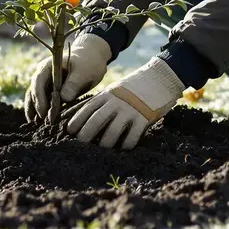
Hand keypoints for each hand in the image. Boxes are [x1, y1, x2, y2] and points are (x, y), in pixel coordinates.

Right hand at [23, 32, 110, 121]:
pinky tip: (42, 124)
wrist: (91, 59)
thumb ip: (74, 83)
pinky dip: (42, 112)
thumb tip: (63, 98)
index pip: (38, 82)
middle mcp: (43, 75)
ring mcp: (46, 83)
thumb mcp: (84, 71)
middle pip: (33, 91)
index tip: (44, 113)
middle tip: (43, 124)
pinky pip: (43, 102)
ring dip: (35, 111)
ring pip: (34, 98)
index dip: (39, 98)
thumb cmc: (88, 63)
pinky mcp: (50, 91)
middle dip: (36, 108)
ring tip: (37, 127)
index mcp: (48, 66)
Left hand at [64, 57, 184, 148]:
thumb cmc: (133, 88)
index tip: (69, 132)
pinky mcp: (144, 118)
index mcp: (107, 95)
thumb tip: (79, 115)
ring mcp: (130, 110)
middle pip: (96, 121)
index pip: (87, 109)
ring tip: (103, 150)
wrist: (159, 78)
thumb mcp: (114, 90)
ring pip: (112, 132)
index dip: (76, 121)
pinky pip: (132, 136)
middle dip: (86, 135)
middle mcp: (116, 103)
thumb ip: (100, 102)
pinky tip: (124, 149)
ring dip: (105, 144)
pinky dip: (126, 145)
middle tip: (80, 146)